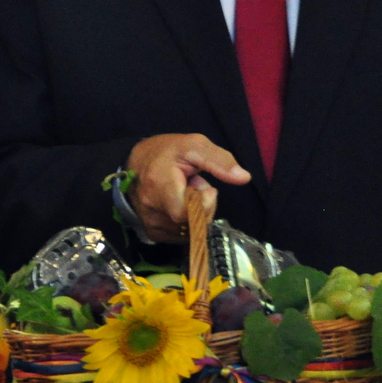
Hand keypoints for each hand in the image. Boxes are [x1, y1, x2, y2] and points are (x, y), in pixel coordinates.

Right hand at [126, 133, 250, 241]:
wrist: (137, 161)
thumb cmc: (168, 152)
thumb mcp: (195, 145)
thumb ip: (219, 161)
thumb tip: (244, 178)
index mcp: (159, 184)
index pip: (185, 213)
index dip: (203, 204)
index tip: (206, 187)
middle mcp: (151, 207)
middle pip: (190, 224)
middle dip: (202, 208)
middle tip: (195, 188)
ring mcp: (150, 222)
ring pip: (187, 232)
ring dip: (194, 216)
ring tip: (185, 195)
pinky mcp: (152, 232)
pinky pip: (179, 237)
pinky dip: (187, 225)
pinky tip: (180, 207)